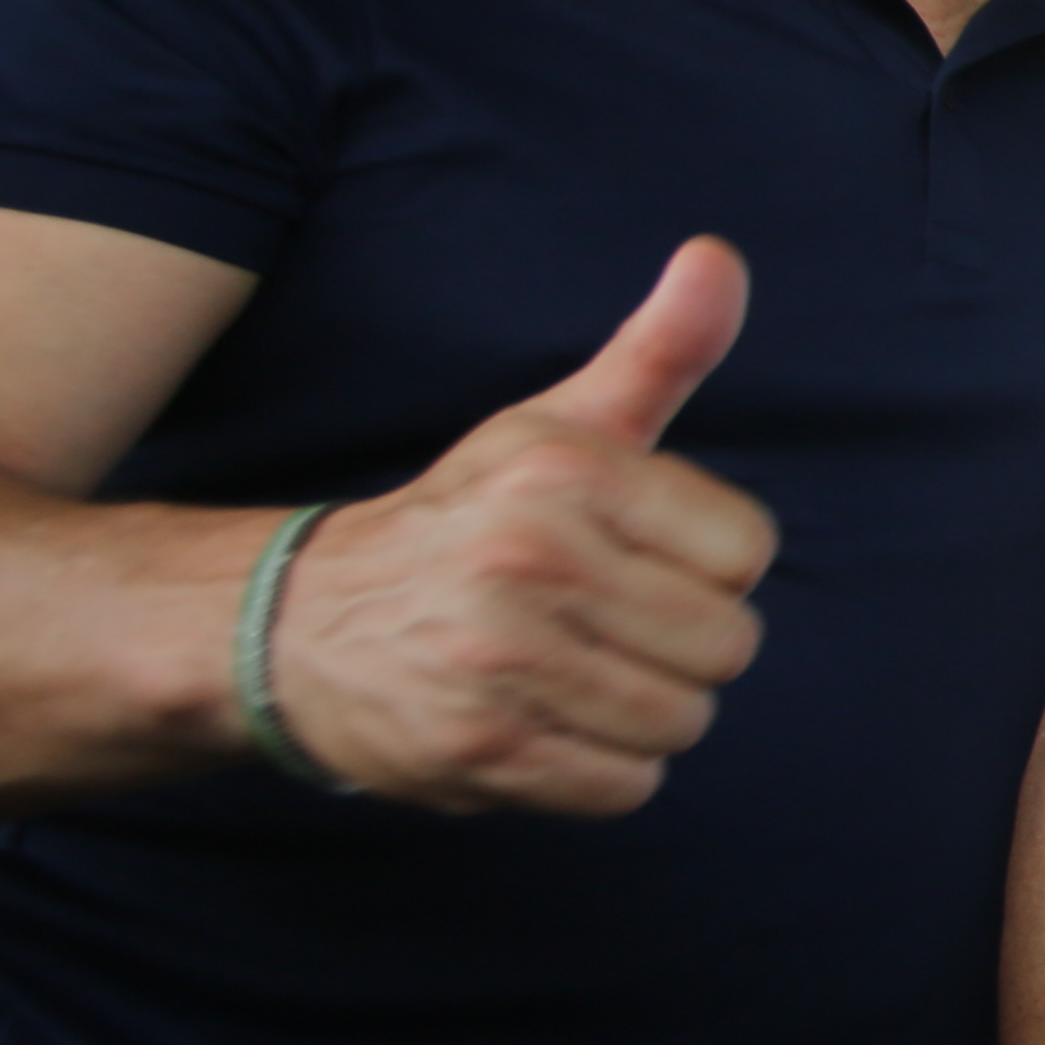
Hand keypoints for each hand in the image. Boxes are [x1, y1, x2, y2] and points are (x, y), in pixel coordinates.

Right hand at [257, 239, 780, 812]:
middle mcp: (529, 559)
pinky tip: (540, 726)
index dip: (704, 566)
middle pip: (726, 646)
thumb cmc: (467, 520)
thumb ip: (658, 352)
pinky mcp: (480, 749)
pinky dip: (599, 772)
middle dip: (678, 646)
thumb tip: (719, 256)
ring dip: (639, 714)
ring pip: (682, 721)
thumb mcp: (557, 425)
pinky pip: (626, 788)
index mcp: (564, 472)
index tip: (634, 557)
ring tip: (567, 674)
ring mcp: (500, 660)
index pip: (748, 552)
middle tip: (598, 625)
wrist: (296, 622)